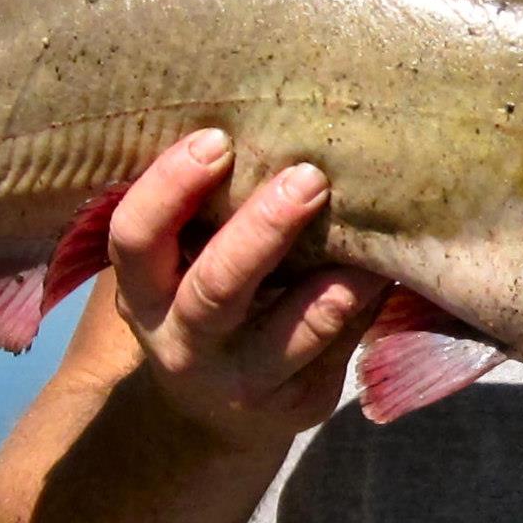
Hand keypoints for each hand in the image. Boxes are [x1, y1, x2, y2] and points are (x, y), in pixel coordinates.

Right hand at [106, 129, 389, 448]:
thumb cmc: (199, 294)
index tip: (216, 139)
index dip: (169, 189)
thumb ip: (200, 211)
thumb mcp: (178, 262)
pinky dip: (365, 303)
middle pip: (216, 288)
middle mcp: (182, 341)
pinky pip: (339, 349)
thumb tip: (266, 112)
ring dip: (334, 283)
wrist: (211, 410)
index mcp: (143, 292)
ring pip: (290, 334)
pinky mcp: (298, 403)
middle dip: (263, 229)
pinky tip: (387, 265)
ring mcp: (242, 381)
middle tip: (308, 176)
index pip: (135, 239)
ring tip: (368, 234)